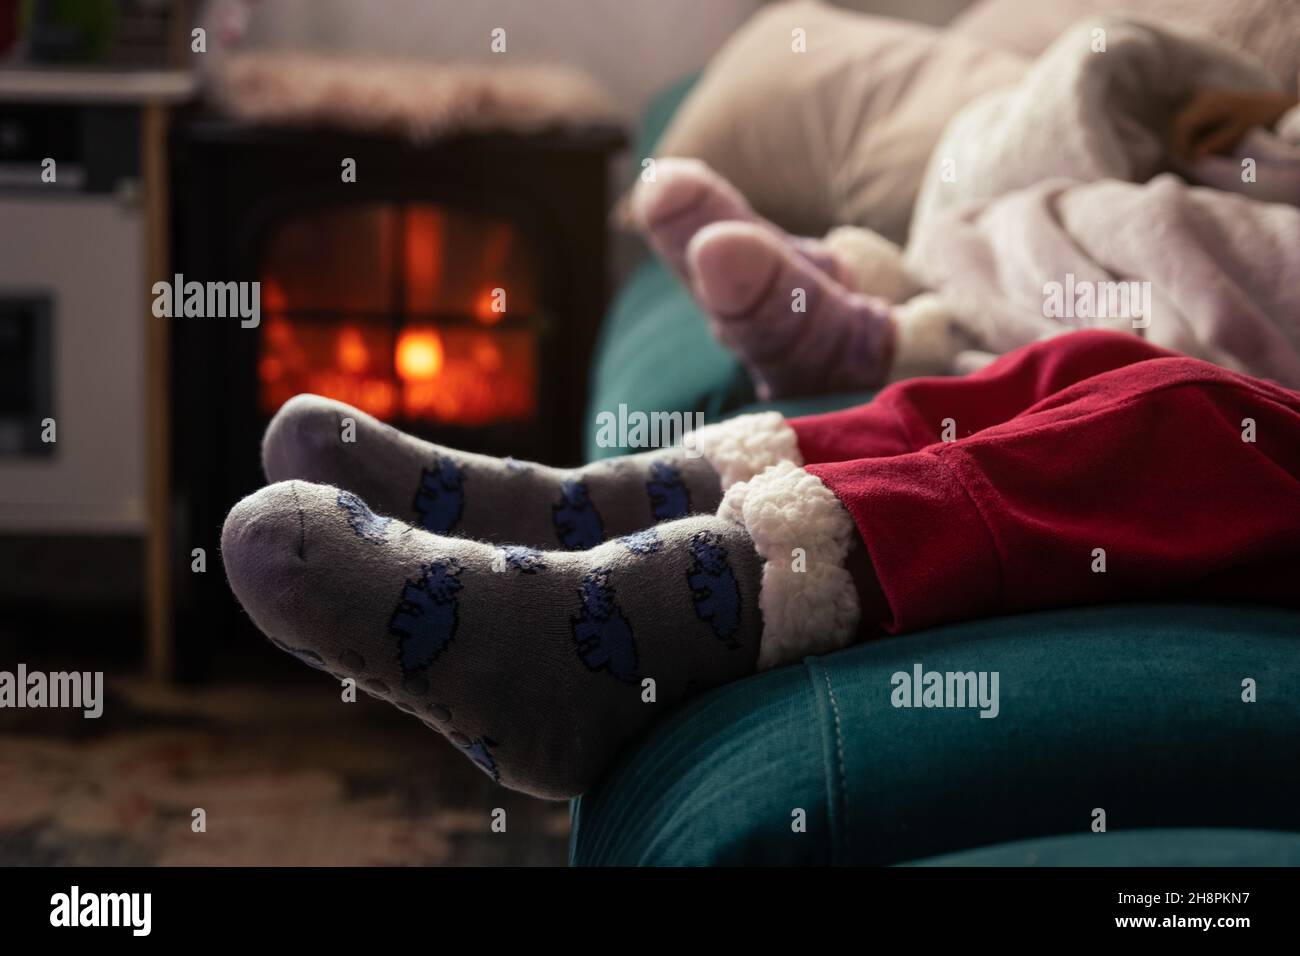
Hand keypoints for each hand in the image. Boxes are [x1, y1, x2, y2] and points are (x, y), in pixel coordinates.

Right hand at [1170, 88, 1297, 160]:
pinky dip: (1192, 135)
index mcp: (1210, 103)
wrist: (1270, 107)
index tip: (1191, 161)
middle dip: (1181, 144)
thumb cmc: (1258, 120)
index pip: (1183, 125)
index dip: (1181, 145)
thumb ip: (1217, 144)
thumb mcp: (1239, 133)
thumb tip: (1196, 155)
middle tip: (1192, 162)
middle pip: (1179, 123)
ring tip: (1198, 155)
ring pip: (1182, 123)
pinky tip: (1203, 145)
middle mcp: (1203, 97)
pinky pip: (1189, 122)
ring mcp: (1202, 98)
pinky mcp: (1203, 104)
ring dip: (1186, 140)